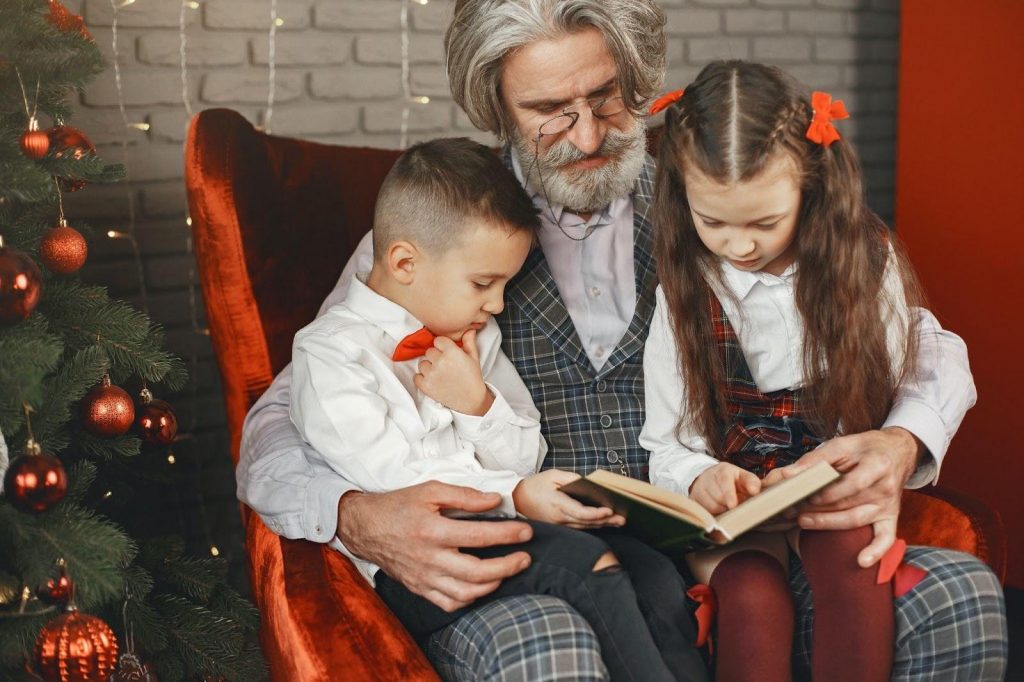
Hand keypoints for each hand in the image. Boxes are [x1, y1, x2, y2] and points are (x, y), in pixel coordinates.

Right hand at [336, 481, 532, 611]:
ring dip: (493, 584)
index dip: (508, 534)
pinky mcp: (420, 589)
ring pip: (466, 592)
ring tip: (507, 570)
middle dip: (508, 566)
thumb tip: (495, 501)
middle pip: (477, 572)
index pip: (479, 536)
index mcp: (432, 530)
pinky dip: (470, 598)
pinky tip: (481, 585)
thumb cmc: (398, 506)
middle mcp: (429, 558)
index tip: (526, 531)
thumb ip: (464, 496)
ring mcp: (424, 578)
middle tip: (525, 558)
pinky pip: (449, 603)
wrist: (364, 528)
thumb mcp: (430, 490)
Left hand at [415, 329, 492, 415]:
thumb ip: (469, 341)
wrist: (471, 400)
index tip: (447, 353)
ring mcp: (431, 374)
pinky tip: (433, 381)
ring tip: (440, 374)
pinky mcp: (425, 386)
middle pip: (429, 351)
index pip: (438, 340)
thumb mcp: (474, 357)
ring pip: (422, 363)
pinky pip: (416, 377)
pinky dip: (422, 379)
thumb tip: (469, 330)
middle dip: (436, 357)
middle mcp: (440, 361)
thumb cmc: (473, 378)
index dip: (442, 347)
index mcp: (451, 352)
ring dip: (429, 368)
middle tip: (446, 365)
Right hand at [513, 469, 625, 527]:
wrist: (516, 500)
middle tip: (622, 518)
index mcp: (558, 505)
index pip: (581, 513)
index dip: (597, 514)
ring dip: (602, 525)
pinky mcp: (560, 528)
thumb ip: (572, 479)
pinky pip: (579, 528)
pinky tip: (604, 523)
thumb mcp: (553, 475)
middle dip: (606, 521)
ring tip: (618, 521)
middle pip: (587, 523)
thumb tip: (588, 483)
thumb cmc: (534, 486)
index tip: (610, 510)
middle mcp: (560, 519)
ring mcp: (560, 525)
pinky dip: (593, 526)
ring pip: (585, 528)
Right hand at [690, 462, 760, 514]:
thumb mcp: (744, 477)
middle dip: (728, 505)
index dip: (729, 494)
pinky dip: (711, 515)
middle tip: (734, 506)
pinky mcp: (692, 499)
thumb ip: (753, 483)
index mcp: (723, 470)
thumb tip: (754, 491)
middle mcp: (708, 477)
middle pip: (717, 497)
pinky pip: (702, 512)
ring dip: (721, 511)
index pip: (724, 481)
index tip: (733, 505)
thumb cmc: (733, 481)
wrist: (711, 479)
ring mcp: (698, 488)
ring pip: (710, 507)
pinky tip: (717, 511)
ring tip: (726, 507)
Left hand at [777, 427, 921, 566]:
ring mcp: (889, 505)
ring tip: (802, 521)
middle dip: (816, 508)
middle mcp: (885, 488)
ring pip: (856, 520)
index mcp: (877, 466)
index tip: (803, 495)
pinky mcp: (891, 517)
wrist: (898, 451)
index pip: (850, 484)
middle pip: (848, 503)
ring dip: (827, 523)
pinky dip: (876, 552)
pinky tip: (861, 561)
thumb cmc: (866, 448)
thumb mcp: (843, 444)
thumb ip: (816, 459)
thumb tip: (788, 475)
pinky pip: (886, 538)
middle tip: (790, 509)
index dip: (826, 493)